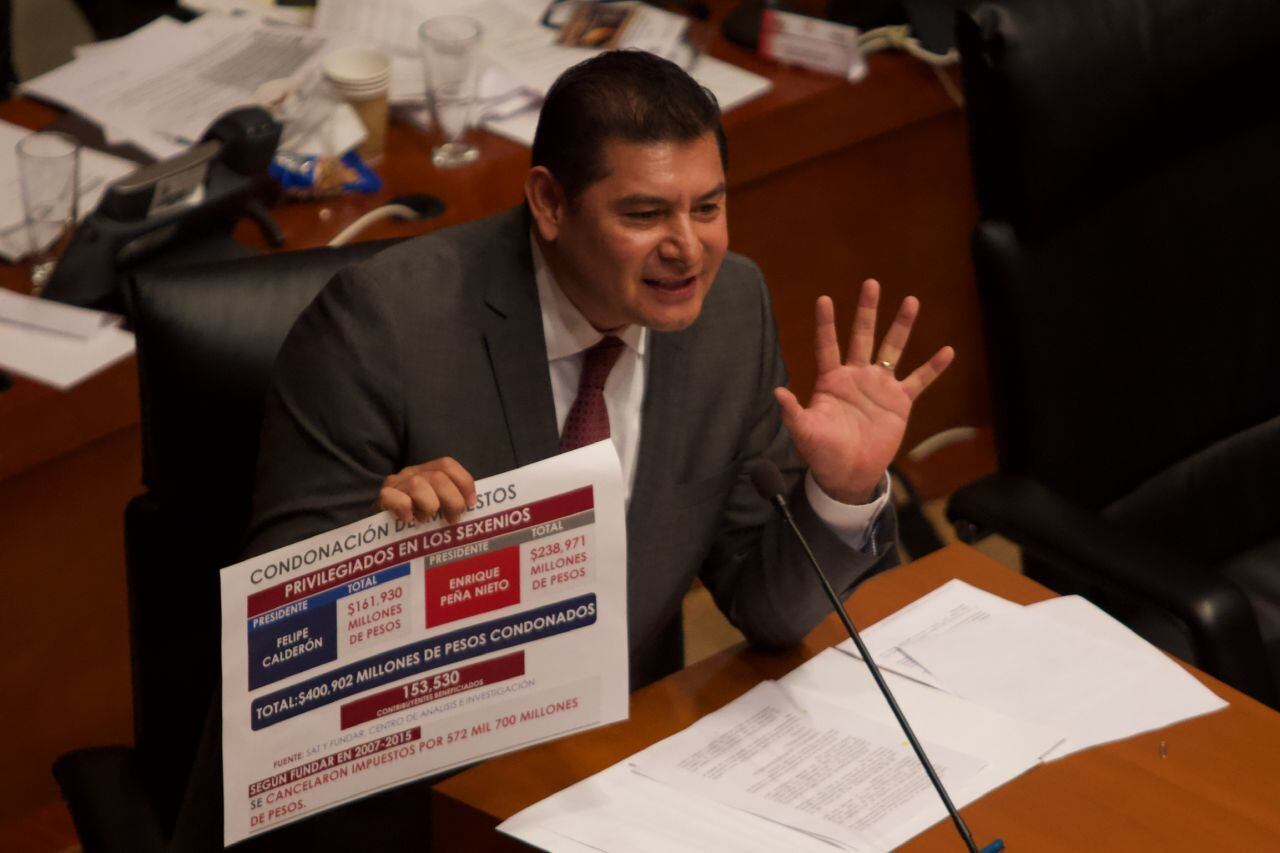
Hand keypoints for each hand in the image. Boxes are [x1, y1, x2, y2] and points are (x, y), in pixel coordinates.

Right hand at [379, 457, 476, 524]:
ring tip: (426, 520)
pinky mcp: (381, 498)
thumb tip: (473, 506)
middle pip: (438, 477)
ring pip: (418, 485)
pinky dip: (405, 509)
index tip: (471, 503)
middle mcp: (411, 473)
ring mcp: (395, 484)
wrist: (380, 526)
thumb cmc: (414, 518)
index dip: (464, 482)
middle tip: (453, 519)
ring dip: (429, 506)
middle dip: (452, 500)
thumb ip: (450, 501)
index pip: (447, 465)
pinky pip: (394, 497)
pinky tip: (408, 520)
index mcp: (426, 472)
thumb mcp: (434, 505)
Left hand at [774, 280, 953, 503]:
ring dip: (901, 326)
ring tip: (911, 301)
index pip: (827, 345)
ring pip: (892, 349)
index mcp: (831, 381)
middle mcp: (856, 376)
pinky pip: (919, 380)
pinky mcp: (899, 402)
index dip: (826, 324)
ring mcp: (879, 386)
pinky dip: (933, 367)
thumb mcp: (805, 433)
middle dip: (866, 311)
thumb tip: (777, 393)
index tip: (824, 299)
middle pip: (862, 336)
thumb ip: (793, 412)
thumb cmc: (823, 452)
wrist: (849, 473)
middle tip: (871, 283)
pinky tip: (947, 351)